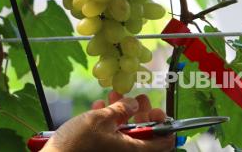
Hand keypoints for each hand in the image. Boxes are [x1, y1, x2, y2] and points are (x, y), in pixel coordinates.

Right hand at [41, 92, 173, 151]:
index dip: (164, 125)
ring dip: (122, 113)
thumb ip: (120, 109)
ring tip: (114, 96)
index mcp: (134, 151)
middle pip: (144, 135)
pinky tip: (98, 108)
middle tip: (137, 97)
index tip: (156, 110)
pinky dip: (109, 122)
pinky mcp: (101, 151)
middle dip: (140, 113)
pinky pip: (112, 138)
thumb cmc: (78, 143)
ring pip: (126, 134)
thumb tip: (133, 103)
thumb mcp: (100, 119)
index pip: (164, 142)